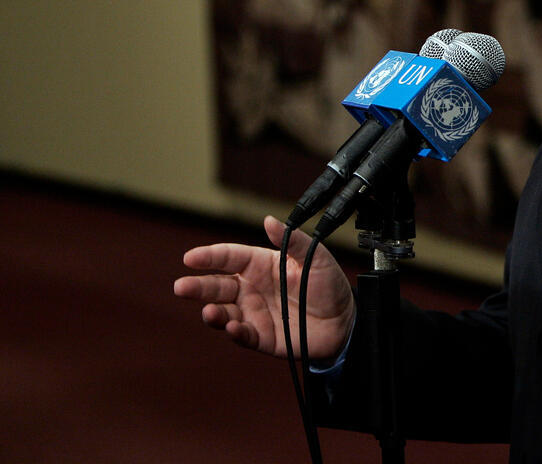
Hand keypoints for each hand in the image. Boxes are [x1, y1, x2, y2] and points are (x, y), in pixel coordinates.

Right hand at [173, 216, 354, 359]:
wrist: (345, 321)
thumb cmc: (329, 285)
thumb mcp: (316, 258)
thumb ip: (293, 241)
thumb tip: (269, 220)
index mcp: (262, 265)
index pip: (230, 258)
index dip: (210, 257)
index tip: (190, 258)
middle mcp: (253, 289)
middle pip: (218, 286)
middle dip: (198, 286)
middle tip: (181, 287)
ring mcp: (255, 314)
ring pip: (224, 312)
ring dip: (213, 312)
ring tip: (209, 311)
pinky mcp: (262, 337)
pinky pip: (243, 335)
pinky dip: (235, 333)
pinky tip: (233, 328)